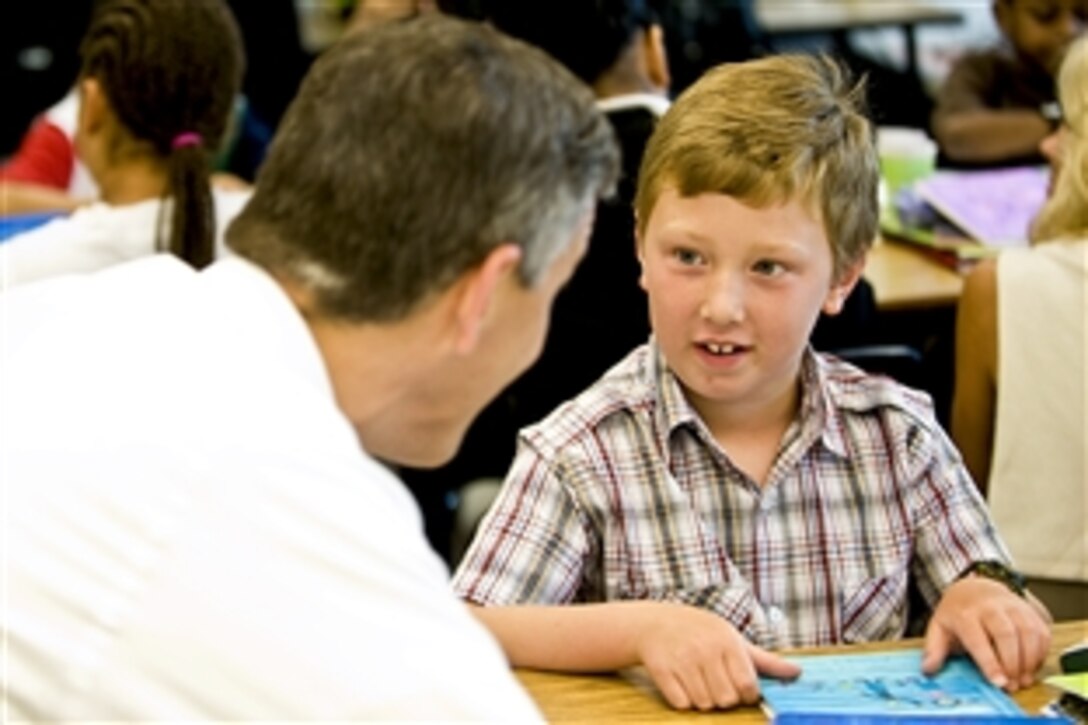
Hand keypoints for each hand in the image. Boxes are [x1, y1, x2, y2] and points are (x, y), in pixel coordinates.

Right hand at [635, 603, 800, 710]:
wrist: (653, 623)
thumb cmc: (700, 631)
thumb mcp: (731, 637)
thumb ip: (764, 660)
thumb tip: (797, 672)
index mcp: (726, 641)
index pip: (747, 686)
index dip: (747, 695)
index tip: (741, 689)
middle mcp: (705, 650)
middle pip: (726, 700)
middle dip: (724, 698)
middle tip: (717, 683)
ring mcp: (681, 660)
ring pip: (704, 704)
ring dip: (704, 700)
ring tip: (699, 681)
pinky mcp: (661, 671)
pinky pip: (681, 704)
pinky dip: (684, 700)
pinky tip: (682, 683)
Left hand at [922, 576, 1050, 690]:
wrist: (975, 587)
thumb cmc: (958, 613)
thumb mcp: (939, 627)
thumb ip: (934, 649)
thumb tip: (928, 669)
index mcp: (965, 613)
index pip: (978, 638)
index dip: (990, 662)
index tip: (999, 682)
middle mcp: (990, 607)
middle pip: (1006, 634)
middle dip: (1012, 663)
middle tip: (1013, 685)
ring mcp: (1012, 606)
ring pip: (1028, 632)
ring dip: (1030, 660)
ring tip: (1024, 679)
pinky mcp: (1029, 610)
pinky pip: (1042, 630)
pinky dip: (1042, 651)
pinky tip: (1033, 666)